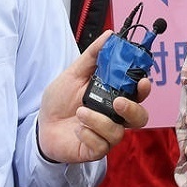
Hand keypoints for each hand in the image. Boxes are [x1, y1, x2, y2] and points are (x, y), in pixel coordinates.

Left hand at [37, 30, 149, 163]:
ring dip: (99, 121)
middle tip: (118, 102)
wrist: (41, 125)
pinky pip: (102, 146)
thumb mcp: (73, 73)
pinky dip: (88, 135)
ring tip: (80, 112)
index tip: (142, 81)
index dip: (144, 88)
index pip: (138, 93)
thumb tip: (109, 35)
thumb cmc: (60, 101)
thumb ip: (92, 56)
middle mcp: (115, 117)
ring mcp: (107, 135)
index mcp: (114, 96)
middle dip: (132, 109)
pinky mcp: (95, 150)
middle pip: (140, 117)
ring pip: (118, 132)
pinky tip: (77, 129)